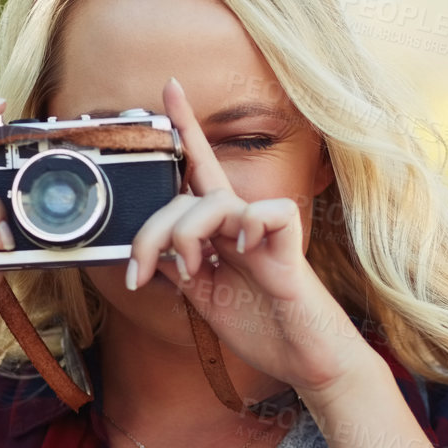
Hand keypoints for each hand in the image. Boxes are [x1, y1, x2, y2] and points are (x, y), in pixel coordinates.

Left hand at [124, 77, 376, 399]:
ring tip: (193, 272)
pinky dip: (247, 228)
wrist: (306, 361)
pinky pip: (264, 212)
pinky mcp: (289, 243)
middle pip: (183, 197)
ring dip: (185, 237)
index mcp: (222, 233)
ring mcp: (264, 231)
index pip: (198, 171)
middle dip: (149, 235)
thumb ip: (181, 270)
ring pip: (211, 202)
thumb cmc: (265, 329)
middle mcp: (241, 223)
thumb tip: (149, 252)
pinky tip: (243, 250)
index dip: (185, 126)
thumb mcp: (205, 300)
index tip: (169, 86)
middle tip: (141, 275)